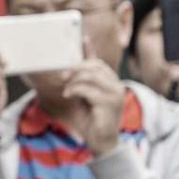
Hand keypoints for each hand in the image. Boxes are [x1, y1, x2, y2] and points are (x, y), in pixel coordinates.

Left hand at [62, 38, 124, 156]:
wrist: (101, 141)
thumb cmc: (91, 118)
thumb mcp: (84, 96)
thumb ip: (80, 82)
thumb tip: (69, 68)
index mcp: (110, 81)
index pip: (99, 61)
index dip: (90, 49)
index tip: (83, 37)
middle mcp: (115, 85)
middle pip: (94, 65)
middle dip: (76, 67)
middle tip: (63, 75)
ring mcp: (115, 94)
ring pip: (90, 75)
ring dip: (74, 81)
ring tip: (66, 90)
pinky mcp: (110, 103)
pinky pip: (88, 89)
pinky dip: (74, 90)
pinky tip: (68, 95)